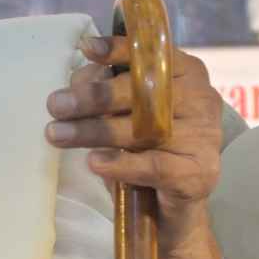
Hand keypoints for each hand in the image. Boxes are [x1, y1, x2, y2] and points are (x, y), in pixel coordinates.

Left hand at [46, 31, 228, 249]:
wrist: (173, 209)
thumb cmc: (146, 149)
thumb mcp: (127, 114)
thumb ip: (107, 91)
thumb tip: (76, 82)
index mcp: (186, 74)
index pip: (152, 55)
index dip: (119, 50)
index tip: (86, 49)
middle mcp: (200, 99)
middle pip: (143, 92)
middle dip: (93, 97)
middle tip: (55, 105)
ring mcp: (203, 136)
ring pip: (142, 129)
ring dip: (93, 131)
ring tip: (56, 134)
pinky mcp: (198, 173)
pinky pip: (153, 166)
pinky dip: (120, 164)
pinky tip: (94, 162)